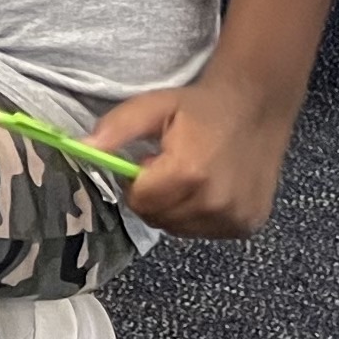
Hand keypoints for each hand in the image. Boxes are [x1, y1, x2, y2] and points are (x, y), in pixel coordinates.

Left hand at [88, 78, 294, 239]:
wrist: (254, 107)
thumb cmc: (198, 107)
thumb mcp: (152, 107)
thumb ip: (116, 128)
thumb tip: (84, 148)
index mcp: (189, 173)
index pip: (140, 202)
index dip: (135, 183)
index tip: (146, 162)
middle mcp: (215, 203)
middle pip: (158, 219)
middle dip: (153, 196)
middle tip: (167, 167)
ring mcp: (235, 219)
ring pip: (179, 229)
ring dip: (174, 208)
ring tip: (188, 176)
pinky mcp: (248, 226)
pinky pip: (205, 232)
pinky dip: (198, 215)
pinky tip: (208, 188)